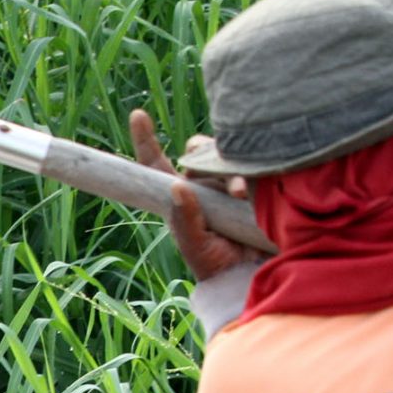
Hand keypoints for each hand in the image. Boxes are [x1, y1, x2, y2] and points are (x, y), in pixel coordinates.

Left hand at [129, 108, 255, 282]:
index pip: (156, 164)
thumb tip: (178, 186)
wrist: (251, 275)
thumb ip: (185, 219)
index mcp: (179, 197)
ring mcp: (227, 182)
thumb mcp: (195, 246)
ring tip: (240, 194)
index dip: (146, 140)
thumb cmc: (216, 264)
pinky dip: (252, 170)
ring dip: (231, 169)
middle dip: (205, 158)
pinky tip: (254, 189)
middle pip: (197, 151)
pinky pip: (251, 162)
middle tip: (226, 187)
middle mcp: (202, 185)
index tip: (139, 116)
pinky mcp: (253, 183)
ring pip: (224, 155)